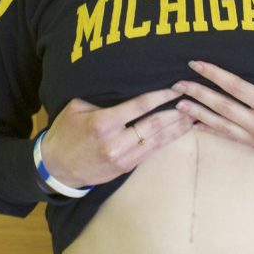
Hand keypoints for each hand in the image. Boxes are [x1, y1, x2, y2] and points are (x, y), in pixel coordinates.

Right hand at [41, 88, 193, 188]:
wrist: (57, 168)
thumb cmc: (66, 132)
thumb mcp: (76, 108)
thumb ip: (101, 98)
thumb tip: (126, 85)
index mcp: (103, 123)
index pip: (140, 106)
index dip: (162, 95)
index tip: (176, 87)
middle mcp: (116, 142)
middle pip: (155, 124)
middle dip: (177, 111)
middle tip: (193, 98)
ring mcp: (123, 158)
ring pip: (158, 139)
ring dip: (179, 127)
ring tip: (195, 114)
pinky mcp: (127, 167)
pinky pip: (153, 151)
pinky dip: (169, 140)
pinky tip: (181, 131)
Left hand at [172, 58, 253, 165]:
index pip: (237, 87)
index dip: (214, 75)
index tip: (197, 64)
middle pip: (223, 106)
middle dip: (198, 94)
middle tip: (177, 85)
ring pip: (222, 125)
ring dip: (198, 114)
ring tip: (178, 105)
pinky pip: (230, 137)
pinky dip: (212, 130)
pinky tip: (196, 125)